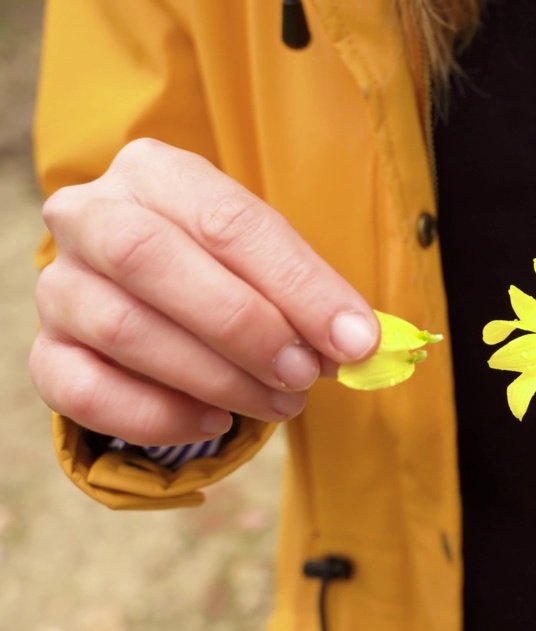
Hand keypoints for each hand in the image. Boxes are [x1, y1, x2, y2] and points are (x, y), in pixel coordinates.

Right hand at [32, 138, 378, 445]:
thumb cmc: (229, 271)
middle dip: (244, 326)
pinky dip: (158, 416)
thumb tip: (359, 345)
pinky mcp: (46, 352)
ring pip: (123, 329)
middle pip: (151, 259)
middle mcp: (90, 215)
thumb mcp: (273, 266)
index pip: (228, 221)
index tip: (355, 340)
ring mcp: (59, 286)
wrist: (160, 298)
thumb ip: (310, 299)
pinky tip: (214, 423)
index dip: (299, 286)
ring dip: (216, 378)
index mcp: (155, 171)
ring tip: (281, 403)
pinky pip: (85, 391)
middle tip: (307, 374)